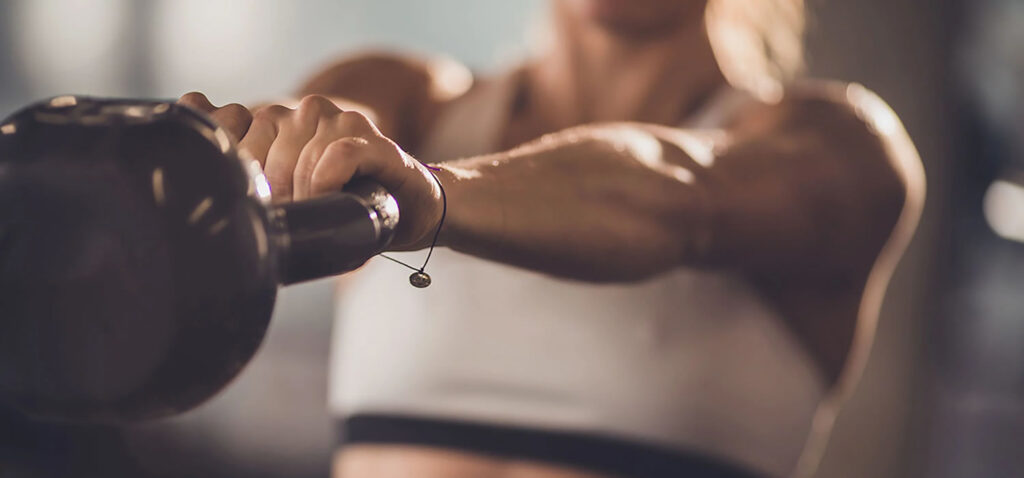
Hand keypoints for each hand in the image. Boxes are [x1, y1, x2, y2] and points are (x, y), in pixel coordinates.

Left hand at [181, 92, 441, 249]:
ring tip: (323, 213)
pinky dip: (330, 183)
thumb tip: (189, 102)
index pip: (227, 129)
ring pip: (295, 157)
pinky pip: (335, 156)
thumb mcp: (282, 192)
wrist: (409, 212)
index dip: (238, 175)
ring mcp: (339, 121)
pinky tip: (340, 198)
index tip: (260, 204)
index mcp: (274, 121)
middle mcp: (303, 112)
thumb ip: (240, 154)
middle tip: (297, 217)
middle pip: (259, 149)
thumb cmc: (339, 207)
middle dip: (273, 195)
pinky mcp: (372, 139)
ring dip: (305, 196)